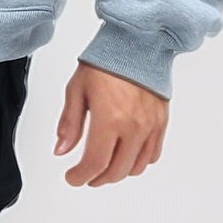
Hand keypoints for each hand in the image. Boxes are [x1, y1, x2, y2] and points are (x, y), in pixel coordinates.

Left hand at [55, 61, 168, 186]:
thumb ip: (70, 124)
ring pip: (136, 167)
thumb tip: (62, 150)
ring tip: (105, 167)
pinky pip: (153, 154)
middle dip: (97, 178)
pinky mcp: (161, 122)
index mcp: (109, 118)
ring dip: (118, 172)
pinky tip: (127, 155)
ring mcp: (150, 126)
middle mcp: (133, 126)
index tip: (72, 177)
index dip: (80, 176)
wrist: (137, 44)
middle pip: (116, 171)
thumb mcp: (77, 90)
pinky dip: (138, 161)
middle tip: (86, 175)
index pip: (95, 163)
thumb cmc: (106, 61)